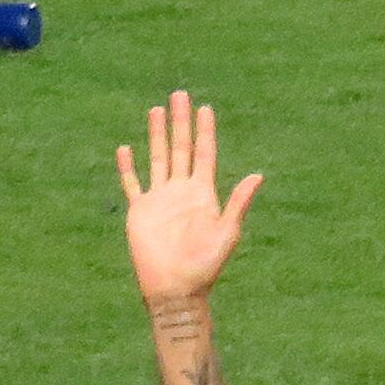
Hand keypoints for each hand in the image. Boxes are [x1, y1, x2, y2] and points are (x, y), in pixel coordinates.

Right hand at [116, 91, 260, 304]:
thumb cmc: (204, 267)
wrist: (176, 289)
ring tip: (156, 110)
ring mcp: (160, 200)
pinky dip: (128, 167)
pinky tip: (125, 149)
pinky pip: (133, 184)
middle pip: (181, 148)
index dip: (205, 131)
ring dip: (157, 134)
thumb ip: (238, 203)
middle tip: (180, 95)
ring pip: (158, 158)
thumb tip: (258, 176)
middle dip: (180, 122)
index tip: (205, 108)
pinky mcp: (140, 212)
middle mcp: (181, 192)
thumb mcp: (226, 233)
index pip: (204, 154)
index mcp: (203, 194)